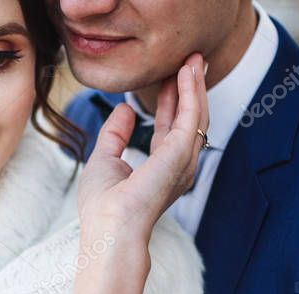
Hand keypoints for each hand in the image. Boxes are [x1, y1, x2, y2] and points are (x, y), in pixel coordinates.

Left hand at [78, 53, 209, 248]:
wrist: (109, 230)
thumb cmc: (103, 208)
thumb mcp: (105, 160)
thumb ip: (115, 135)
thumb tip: (124, 110)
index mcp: (159, 169)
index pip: (168, 127)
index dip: (170, 101)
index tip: (169, 78)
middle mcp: (177, 166)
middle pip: (187, 119)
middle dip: (189, 88)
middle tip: (190, 60)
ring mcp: (182, 161)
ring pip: (195, 114)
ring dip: (195, 85)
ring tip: (193, 59)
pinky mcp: (181, 153)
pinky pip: (191, 115)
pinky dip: (191, 91)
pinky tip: (187, 73)